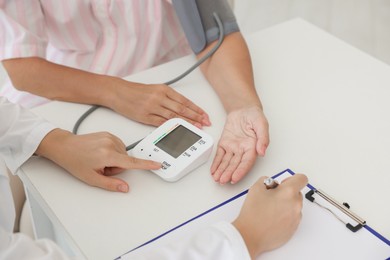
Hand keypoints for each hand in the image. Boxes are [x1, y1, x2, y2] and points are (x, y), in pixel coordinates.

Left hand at [36, 129, 160, 191]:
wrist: (65, 146)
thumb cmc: (75, 161)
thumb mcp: (91, 178)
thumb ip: (111, 184)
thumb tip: (125, 188)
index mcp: (107, 155)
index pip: (132, 162)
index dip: (146, 165)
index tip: (158, 164)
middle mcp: (111, 143)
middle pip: (125, 160)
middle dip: (116, 167)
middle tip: (101, 167)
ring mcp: (110, 137)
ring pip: (122, 153)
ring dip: (114, 159)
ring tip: (99, 159)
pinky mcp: (108, 134)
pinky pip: (118, 146)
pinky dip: (112, 151)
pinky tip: (100, 152)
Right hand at [110, 80, 210, 127]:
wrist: (118, 92)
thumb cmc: (135, 91)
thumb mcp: (155, 89)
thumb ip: (168, 97)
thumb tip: (183, 107)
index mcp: (164, 89)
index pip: (185, 100)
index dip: (196, 109)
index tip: (204, 115)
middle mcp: (159, 97)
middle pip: (182, 109)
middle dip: (196, 117)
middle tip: (205, 122)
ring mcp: (152, 107)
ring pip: (174, 116)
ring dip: (187, 123)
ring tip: (197, 127)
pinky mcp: (145, 117)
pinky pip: (161, 123)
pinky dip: (172, 127)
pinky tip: (180, 129)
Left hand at [211, 106, 268, 183]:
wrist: (243, 108)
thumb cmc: (254, 116)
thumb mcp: (262, 124)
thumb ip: (263, 138)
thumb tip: (262, 151)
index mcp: (253, 147)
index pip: (246, 162)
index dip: (240, 171)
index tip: (235, 178)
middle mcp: (242, 150)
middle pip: (235, 164)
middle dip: (228, 173)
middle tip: (222, 181)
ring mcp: (233, 148)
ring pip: (227, 162)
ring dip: (222, 171)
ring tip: (217, 179)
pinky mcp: (225, 144)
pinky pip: (220, 155)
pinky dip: (216, 163)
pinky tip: (213, 171)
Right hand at [233, 174, 307, 257]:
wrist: (250, 235)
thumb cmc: (253, 213)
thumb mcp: (256, 188)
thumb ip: (266, 180)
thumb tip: (271, 183)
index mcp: (288, 192)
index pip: (302, 179)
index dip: (292, 179)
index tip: (284, 183)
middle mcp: (296, 205)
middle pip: (297, 193)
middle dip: (286, 193)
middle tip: (272, 197)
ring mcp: (296, 218)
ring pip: (294, 206)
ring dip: (286, 205)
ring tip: (270, 210)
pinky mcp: (293, 229)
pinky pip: (292, 218)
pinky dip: (284, 216)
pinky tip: (272, 219)